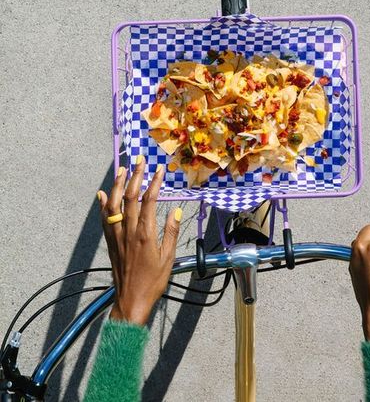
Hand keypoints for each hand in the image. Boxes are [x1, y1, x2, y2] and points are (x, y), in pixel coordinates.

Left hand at [97, 156, 181, 325]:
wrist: (131, 301)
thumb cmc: (153, 281)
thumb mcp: (168, 258)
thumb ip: (171, 232)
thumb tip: (176, 210)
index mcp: (145, 234)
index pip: (149, 200)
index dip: (154, 182)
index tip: (159, 169)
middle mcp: (128, 231)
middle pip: (130, 197)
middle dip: (135, 176)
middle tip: (140, 160)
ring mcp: (117, 236)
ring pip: (114, 204)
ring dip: (118, 185)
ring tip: (123, 169)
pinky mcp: (110, 242)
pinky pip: (104, 219)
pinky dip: (103, 205)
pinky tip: (103, 194)